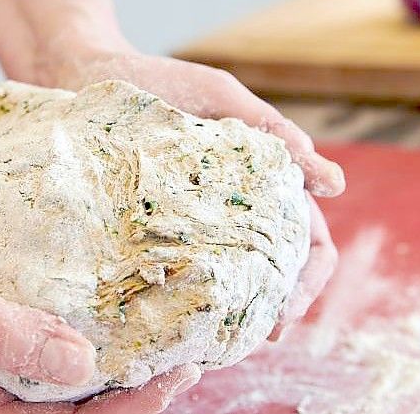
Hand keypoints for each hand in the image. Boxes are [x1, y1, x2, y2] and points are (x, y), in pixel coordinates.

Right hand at [0, 190, 198, 412]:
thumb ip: (2, 332)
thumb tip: (82, 366)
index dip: (121, 410)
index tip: (171, 378)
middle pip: (75, 412)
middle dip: (134, 395)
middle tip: (190, 364)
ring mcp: (2, 365)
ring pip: (74, 383)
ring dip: (122, 368)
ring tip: (174, 346)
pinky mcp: (11, 332)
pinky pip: (62, 346)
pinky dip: (99, 337)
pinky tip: (133, 319)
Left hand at [39, 48, 342, 335]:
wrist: (86, 77)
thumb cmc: (159, 83)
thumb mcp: (220, 97)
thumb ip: (272, 130)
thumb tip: (333, 184)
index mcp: (263, 183)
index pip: (308, 241)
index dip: (310, 278)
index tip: (289, 307)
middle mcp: (234, 211)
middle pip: (277, 273)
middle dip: (279, 308)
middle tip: (261, 335)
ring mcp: (192, 224)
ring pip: (230, 281)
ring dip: (238, 314)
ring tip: (223, 343)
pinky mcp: (147, 230)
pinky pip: (174, 272)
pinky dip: (185, 300)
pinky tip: (178, 323)